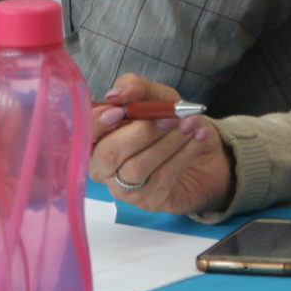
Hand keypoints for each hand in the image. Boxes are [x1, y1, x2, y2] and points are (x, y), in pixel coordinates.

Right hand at [89, 73, 234, 215]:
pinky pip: (162, 178)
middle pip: (107, 155)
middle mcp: (104, 166)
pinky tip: (198, 138)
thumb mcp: (158, 97)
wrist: (206, 153)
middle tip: (170, 118)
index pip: (85, 133)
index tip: (120, 111)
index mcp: (99, 137)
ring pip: (136, 168)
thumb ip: (137, 89)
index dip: (98, 124)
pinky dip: (184, 154)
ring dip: (168, 142)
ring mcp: (124, 188)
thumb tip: (115, 94)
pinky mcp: (148, 201)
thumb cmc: (171, 124)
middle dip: (140, 133)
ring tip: (190, 124)